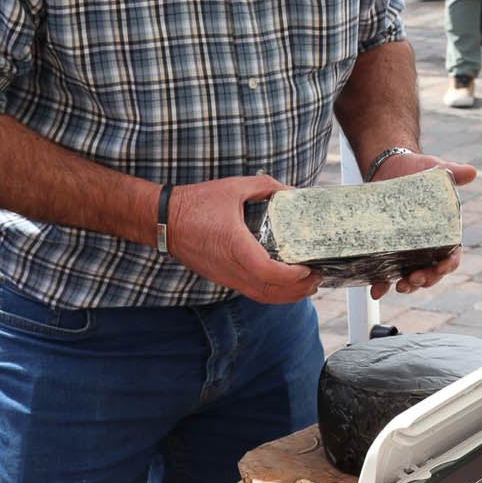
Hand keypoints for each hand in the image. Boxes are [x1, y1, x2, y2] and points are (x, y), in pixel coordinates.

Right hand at [165, 174, 322, 303]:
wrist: (163, 221)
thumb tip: (290, 190)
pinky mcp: (222, 278)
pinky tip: (284, 284)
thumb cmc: (196, 203)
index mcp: (235, 245)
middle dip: (298, 290)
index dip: (292, 276)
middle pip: (270, 292)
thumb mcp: (234, 187)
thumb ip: (265, 186)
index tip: (309, 268)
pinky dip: (271, 293)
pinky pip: (251, 292)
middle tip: (318, 277)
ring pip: (261, 296)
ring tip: (307, 285)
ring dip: (286, 296)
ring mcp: (225, 276)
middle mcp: (231, 267)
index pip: (268, 272)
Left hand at [367, 152, 478, 298]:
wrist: (390, 167)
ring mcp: (408, 251)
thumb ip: (454, 173)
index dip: (449, 264)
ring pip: (412, 277)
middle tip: (414, 278)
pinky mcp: (388, 251)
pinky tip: (376, 290)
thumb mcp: (437, 169)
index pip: (452, 255)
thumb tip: (471, 172)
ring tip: (399, 287)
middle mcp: (428, 246)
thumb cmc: (419, 169)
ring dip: (408, 286)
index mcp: (444, 232)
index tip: (442, 267)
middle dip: (426, 279)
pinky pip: (387, 273)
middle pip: (432, 272)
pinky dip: (382, 284)